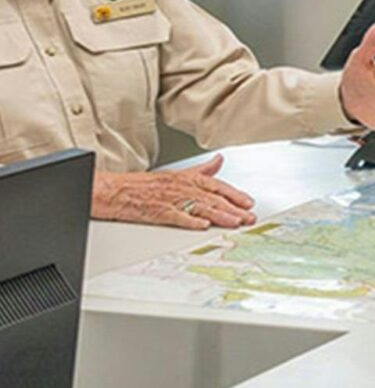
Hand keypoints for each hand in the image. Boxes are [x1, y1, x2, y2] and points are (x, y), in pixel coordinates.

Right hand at [92, 155, 255, 229]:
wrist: (111, 190)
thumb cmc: (142, 185)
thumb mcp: (176, 173)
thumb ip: (200, 170)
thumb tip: (219, 161)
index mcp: (185, 178)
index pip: (216, 185)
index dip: (234, 194)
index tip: (249, 202)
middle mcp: (180, 187)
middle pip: (211, 198)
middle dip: (233, 208)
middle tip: (249, 218)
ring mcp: (168, 199)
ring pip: (198, 207)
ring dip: (219, 215)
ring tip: (234, 222)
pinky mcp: (154, 211)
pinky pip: (175, 217)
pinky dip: (189, 221)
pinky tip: (202, 226)